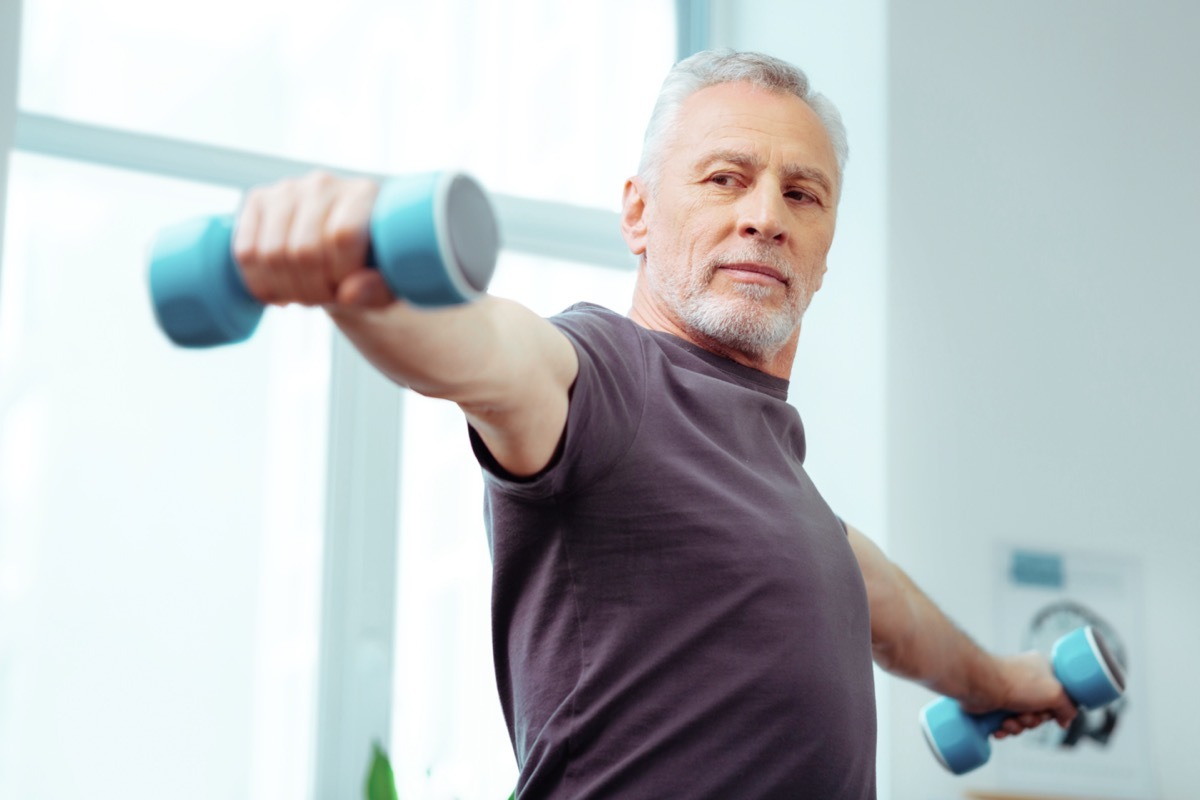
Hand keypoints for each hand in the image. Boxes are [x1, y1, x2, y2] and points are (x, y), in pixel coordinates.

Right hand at [232, 171, 392, 308]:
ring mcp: (287, 189)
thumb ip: (376, 291)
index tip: (346, 291)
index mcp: (364, 194)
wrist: (339, 255)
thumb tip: (349, 293)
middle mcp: (324, 183)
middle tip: (321, 298)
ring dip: (286, 289)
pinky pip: (245, 251)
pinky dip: (259, 283)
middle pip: (304, 250)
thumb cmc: (368, 269)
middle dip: (312, 290)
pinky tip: (278, 290)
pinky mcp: (258, 201)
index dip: (340, 276)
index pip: (342, 236)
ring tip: (303, 295)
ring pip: (272, 253)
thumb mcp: (385, 286)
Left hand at [964, 651, 1077, 738]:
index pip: (1060, 695)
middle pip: (1042, 711)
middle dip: (1034, 720)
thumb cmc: (1016, 683)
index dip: (1057, 708)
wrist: (980, 685)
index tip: (1053, 713)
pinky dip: (1005, 728)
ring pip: (1025, 720)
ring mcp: (1011, 692)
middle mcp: (1027, 680)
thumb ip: (1069, 708)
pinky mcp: (996, 704)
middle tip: (1026, 715)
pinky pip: (1008, 724)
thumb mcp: (1055, 693)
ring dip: (1019, 726)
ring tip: (1009, 720)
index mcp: (1043, 669)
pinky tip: (999, 727)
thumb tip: (1065, 720)